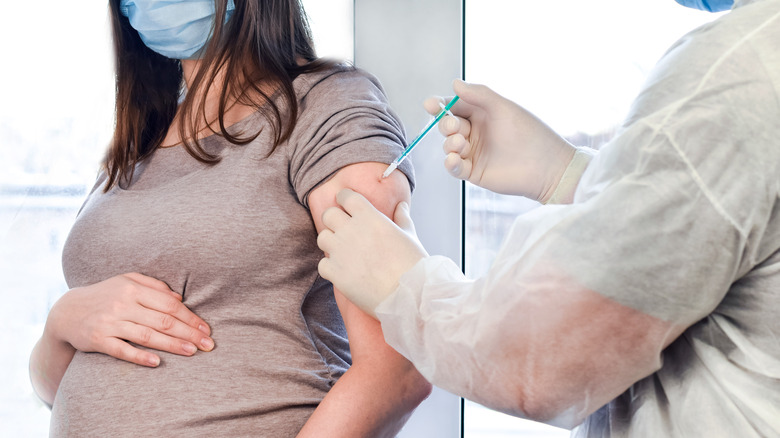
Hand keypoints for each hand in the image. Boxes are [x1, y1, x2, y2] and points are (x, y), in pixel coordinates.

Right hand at [46, 272, 213, 366]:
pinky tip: (156, 362)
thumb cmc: (106, 295)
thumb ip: (154, 286)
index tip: (206, 328)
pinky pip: (121, 349)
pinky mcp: (98, 339)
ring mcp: (110, 322)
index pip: (169, 304)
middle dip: (189, 333)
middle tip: (208, 344)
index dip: (190, 317)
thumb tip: (179, 297)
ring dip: (172, 345)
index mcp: (133, 289)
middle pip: (163, 320)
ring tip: (192, 352)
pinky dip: (139, 356)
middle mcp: (123, 304)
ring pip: (147, 335)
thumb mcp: (127, 281)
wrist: (66, 311)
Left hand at [317, 189, 427, 317]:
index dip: (345, 199)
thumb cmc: (413, 264)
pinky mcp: (335, 272)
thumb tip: (401, 205)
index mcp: (369, 217)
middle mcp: (351, 230)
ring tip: (342, 251)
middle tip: (342, 229)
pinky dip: (330, 267)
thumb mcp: (409, 236)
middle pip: (328, 214)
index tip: (346, 205)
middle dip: (334, 220)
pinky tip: (342, 271)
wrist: (408, 295)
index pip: (346, 196)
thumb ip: (402, 218)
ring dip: (330, 242)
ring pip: (322, 237)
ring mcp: (340, 251)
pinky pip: (322, 264)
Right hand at [425, 80, 575, 201]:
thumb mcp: (503, 108)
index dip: (440, 105)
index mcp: (482, 113)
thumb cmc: (530, 133)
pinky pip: (453, 167)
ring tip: (461, 145)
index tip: (431, 104)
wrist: (546, 166)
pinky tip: (454, 160)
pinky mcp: (473, 172)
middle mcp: (475, 132)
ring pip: (448, 145)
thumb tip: (455, 83)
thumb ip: (479, 94)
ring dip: (450, 143)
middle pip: (448, 125)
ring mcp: (473, 152)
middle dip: (446, 124)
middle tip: (456, 127)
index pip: (454, 106)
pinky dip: (450, 163)